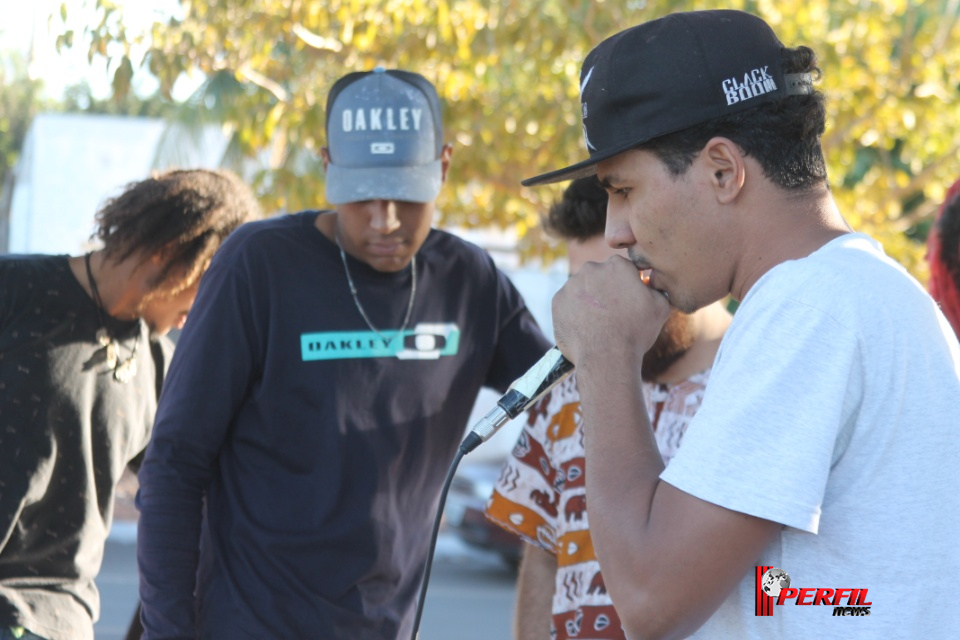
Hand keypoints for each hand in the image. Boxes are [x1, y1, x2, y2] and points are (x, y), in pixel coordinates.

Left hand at [552, 255, 670, 366]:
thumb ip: (656, 288)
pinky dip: (573, 313)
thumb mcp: (660, 307)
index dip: (626, 285)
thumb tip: (652, 283)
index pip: (622, 270)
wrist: (606, 357)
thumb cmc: (635, 332)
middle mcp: (591, 269)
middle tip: (611, 314)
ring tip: (597, 323)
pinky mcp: (557, 301)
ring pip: (581, 290)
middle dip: (604, 291)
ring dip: (588, 301)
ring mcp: (571, 284)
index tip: (627, 301)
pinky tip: (584, 327)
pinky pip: (567, 304)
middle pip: (599, 277)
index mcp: (617, 265)